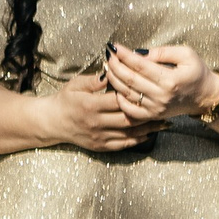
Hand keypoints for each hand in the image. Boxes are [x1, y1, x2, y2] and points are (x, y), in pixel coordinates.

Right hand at [45, 69, 159, 152]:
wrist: (52, 122)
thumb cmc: (65, 100)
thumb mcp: (75, 85)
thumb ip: (94, 80)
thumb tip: (112, 73)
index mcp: (90, 105)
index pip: (119, 99)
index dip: (136, 94)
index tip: (150, 88)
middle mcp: (96, 122)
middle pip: (128, 117)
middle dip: (149, 112)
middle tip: (166, 106)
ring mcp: (99, 136)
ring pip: (129, 132)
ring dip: (149, 128)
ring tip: (165, 123)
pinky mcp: (100, 146)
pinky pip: (123, 144)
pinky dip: (138, 139)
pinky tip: (150, 134)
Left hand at [104, 42, 216, 121]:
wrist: (204, 96)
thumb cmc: (196, 72)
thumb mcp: (186, 54)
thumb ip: (163, 52)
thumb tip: (139, 53)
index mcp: (170, 79)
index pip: (140, 65)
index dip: (124, 55)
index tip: (114, 47)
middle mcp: (161, 95)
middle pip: (130, 79)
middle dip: (115, 65)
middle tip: (108, 55)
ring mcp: (155, 108)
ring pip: (126, 93)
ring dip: (113, 80)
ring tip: (108, 67)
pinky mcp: (152, 115)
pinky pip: (130, 110)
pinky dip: (119, 100)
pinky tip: (116, 88)